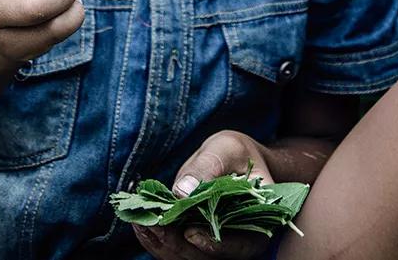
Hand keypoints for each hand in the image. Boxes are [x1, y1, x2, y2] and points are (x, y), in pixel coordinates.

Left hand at [133, 130, 273, 258]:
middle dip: (178, 245)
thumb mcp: (226, 148)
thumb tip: (182, 192)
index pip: (242, 245)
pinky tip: (140, 223)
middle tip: (152, 226)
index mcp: (258, 221)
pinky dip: (158, 240)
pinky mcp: (194, 239)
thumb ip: (208, 167)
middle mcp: (238, 240)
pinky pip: (176, 249)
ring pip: (189, 258)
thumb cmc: (235, 151)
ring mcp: (215, 242)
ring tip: (140, 223)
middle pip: (209, 257)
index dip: (216, 245)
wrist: (231, 159)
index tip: (191, 234)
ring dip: (163, 246)